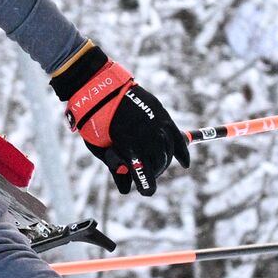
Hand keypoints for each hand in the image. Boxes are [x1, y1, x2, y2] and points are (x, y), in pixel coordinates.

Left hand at [50, 45, 190, 195]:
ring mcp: (156, 122)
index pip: (142, 170)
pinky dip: (182, 152)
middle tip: (145, 177)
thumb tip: (126, 189)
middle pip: (158, 162)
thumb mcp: (97, 144)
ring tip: (156, 168)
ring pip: (168, 152)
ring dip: (164, 163)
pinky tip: (184, 164)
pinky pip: (177, 137)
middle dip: (152, 173)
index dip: (146, 184)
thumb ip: (113, 165)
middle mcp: (146, 132)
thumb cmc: (93, 118)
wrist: (98, 86)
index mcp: (128, 141)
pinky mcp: (162, 114)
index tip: (146, 192)